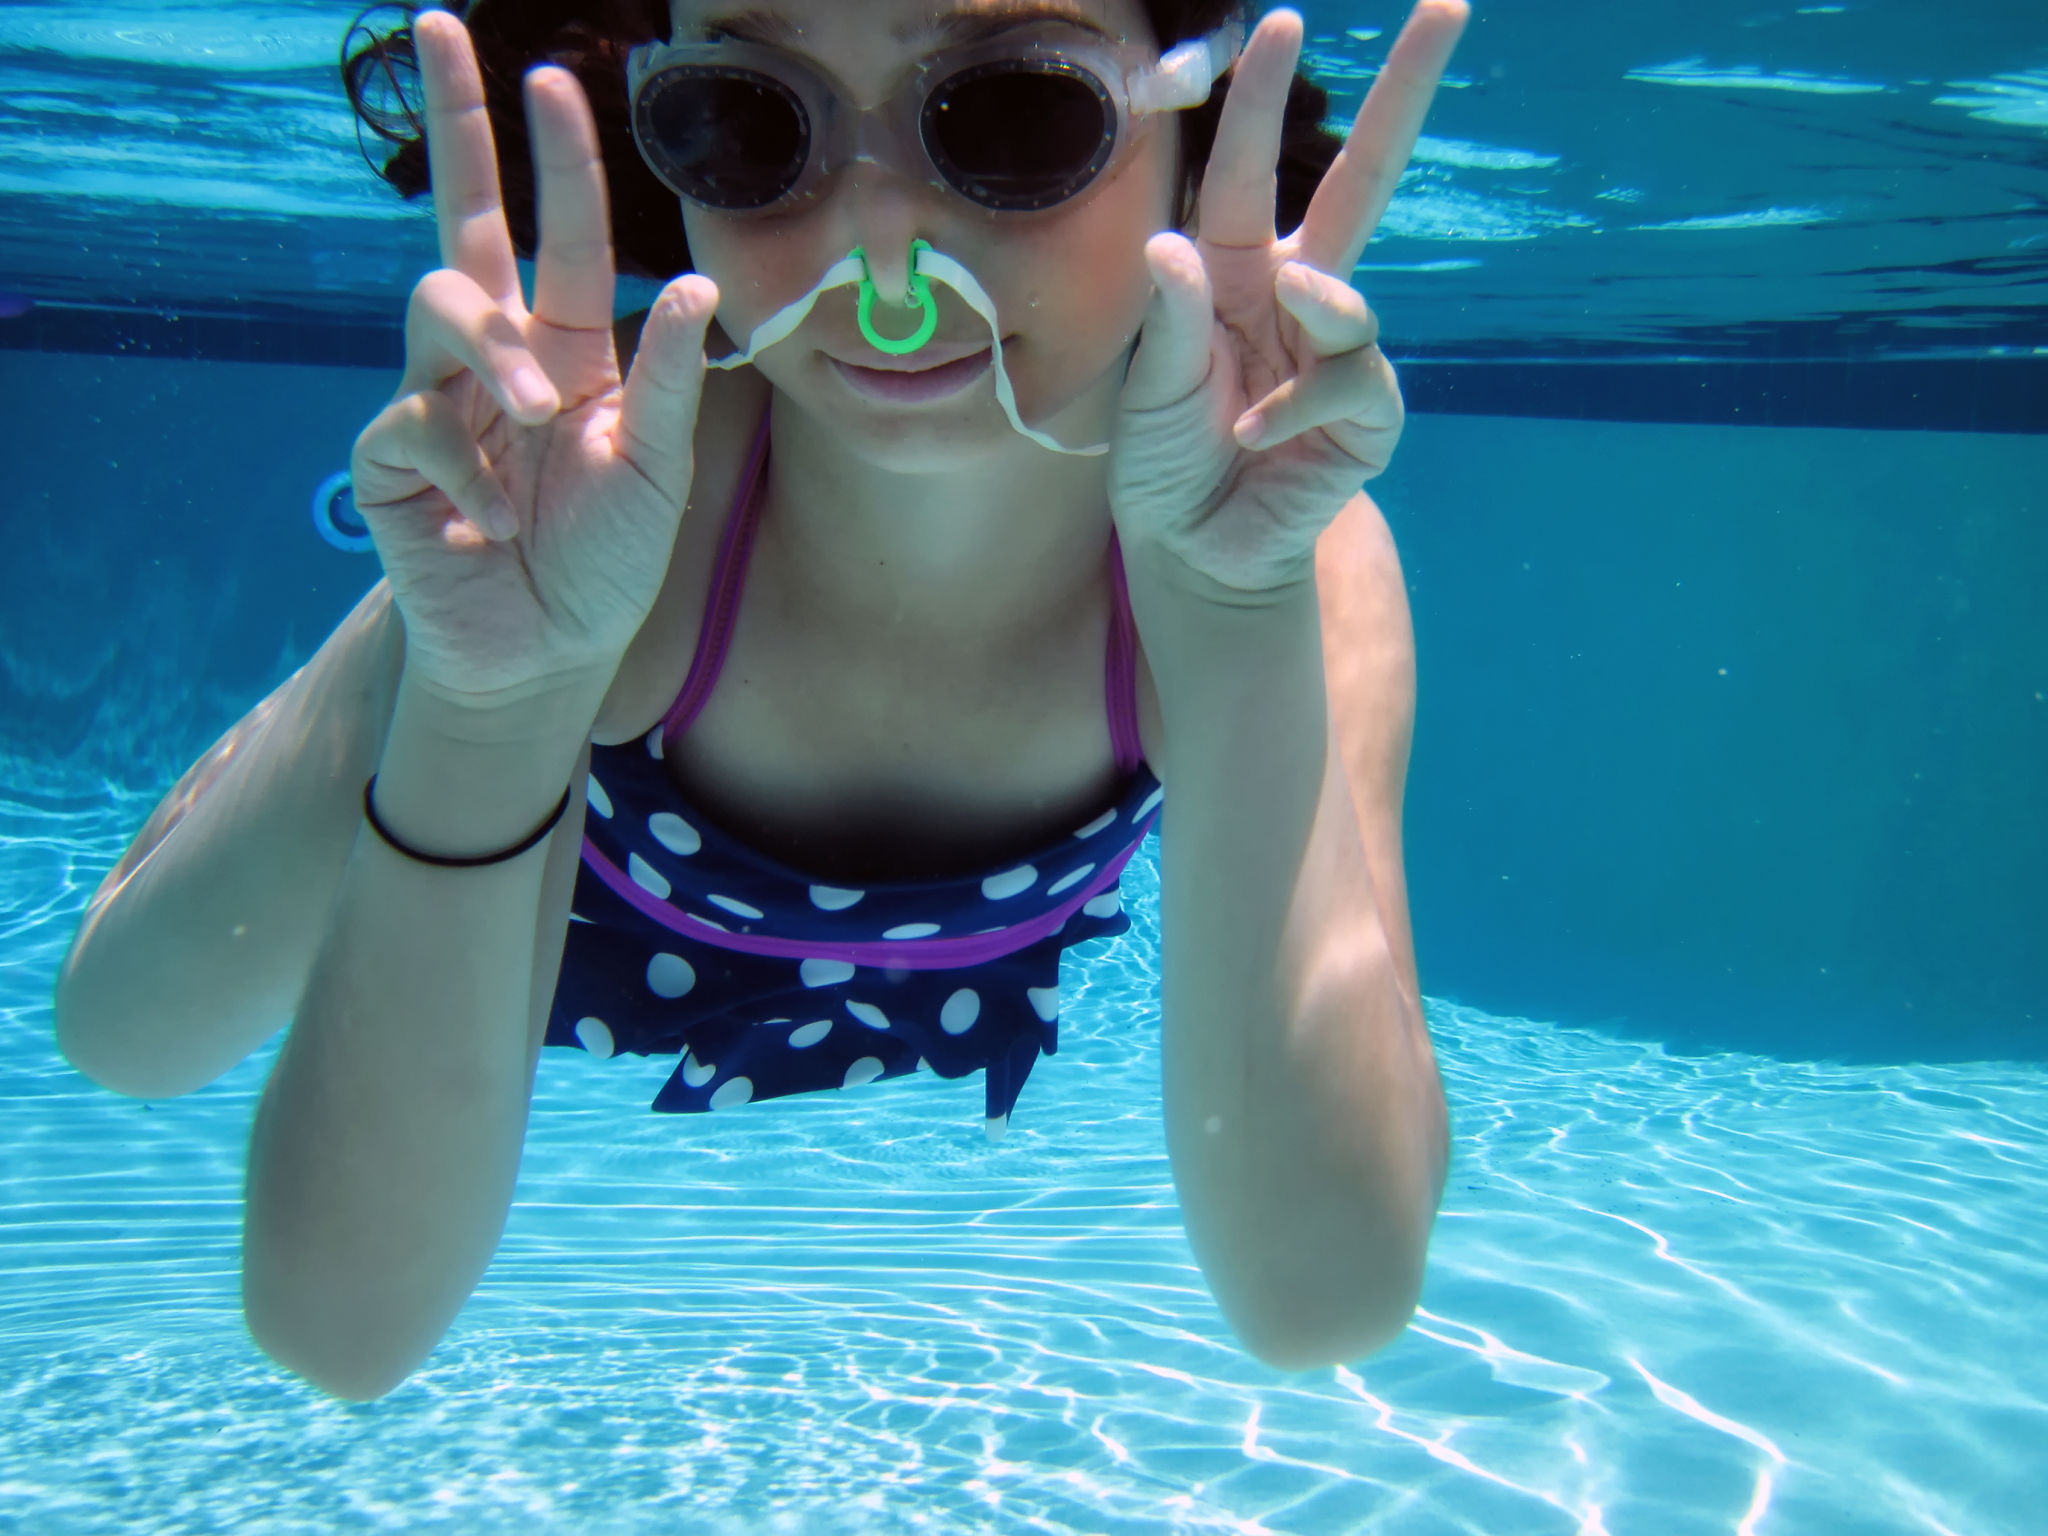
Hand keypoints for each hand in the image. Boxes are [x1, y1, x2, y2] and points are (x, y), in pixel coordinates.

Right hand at [349, 10, 717, 709]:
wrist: (546, 653)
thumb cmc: (605, 561)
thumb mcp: (657, 471)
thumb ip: (671, 383)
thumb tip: (695, 281)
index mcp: (564, 352)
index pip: (558, 235)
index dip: (555, 159)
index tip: (551, 74)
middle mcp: (494, 358)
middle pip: (462, 220)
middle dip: (454, 125)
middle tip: (436, 24)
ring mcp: (435, 399)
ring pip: (439, 306)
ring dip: (494, 358)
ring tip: (539, 428)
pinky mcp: (390, 456)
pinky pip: (413, 419)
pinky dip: (466, 471)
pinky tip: (494, 524)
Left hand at [1109, 2, 1468, 597]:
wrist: (1195, 550)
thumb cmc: (1167, 460)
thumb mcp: (1150, 390)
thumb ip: (1169, 322)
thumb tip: (1173, 245)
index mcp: (1234, 274)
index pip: (1249, 174)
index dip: (1265, 103)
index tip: (1284, 24)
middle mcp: (1295, 297)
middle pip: (1361, 184)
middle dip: (1403, 98)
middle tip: (1446, 7)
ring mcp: (1339, 352)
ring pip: (1350, 300)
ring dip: (1307, 326)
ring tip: (1247, 406)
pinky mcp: (1370, 414)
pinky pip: (1354, 384)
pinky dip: (1301, 411)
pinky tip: (1259, 442)